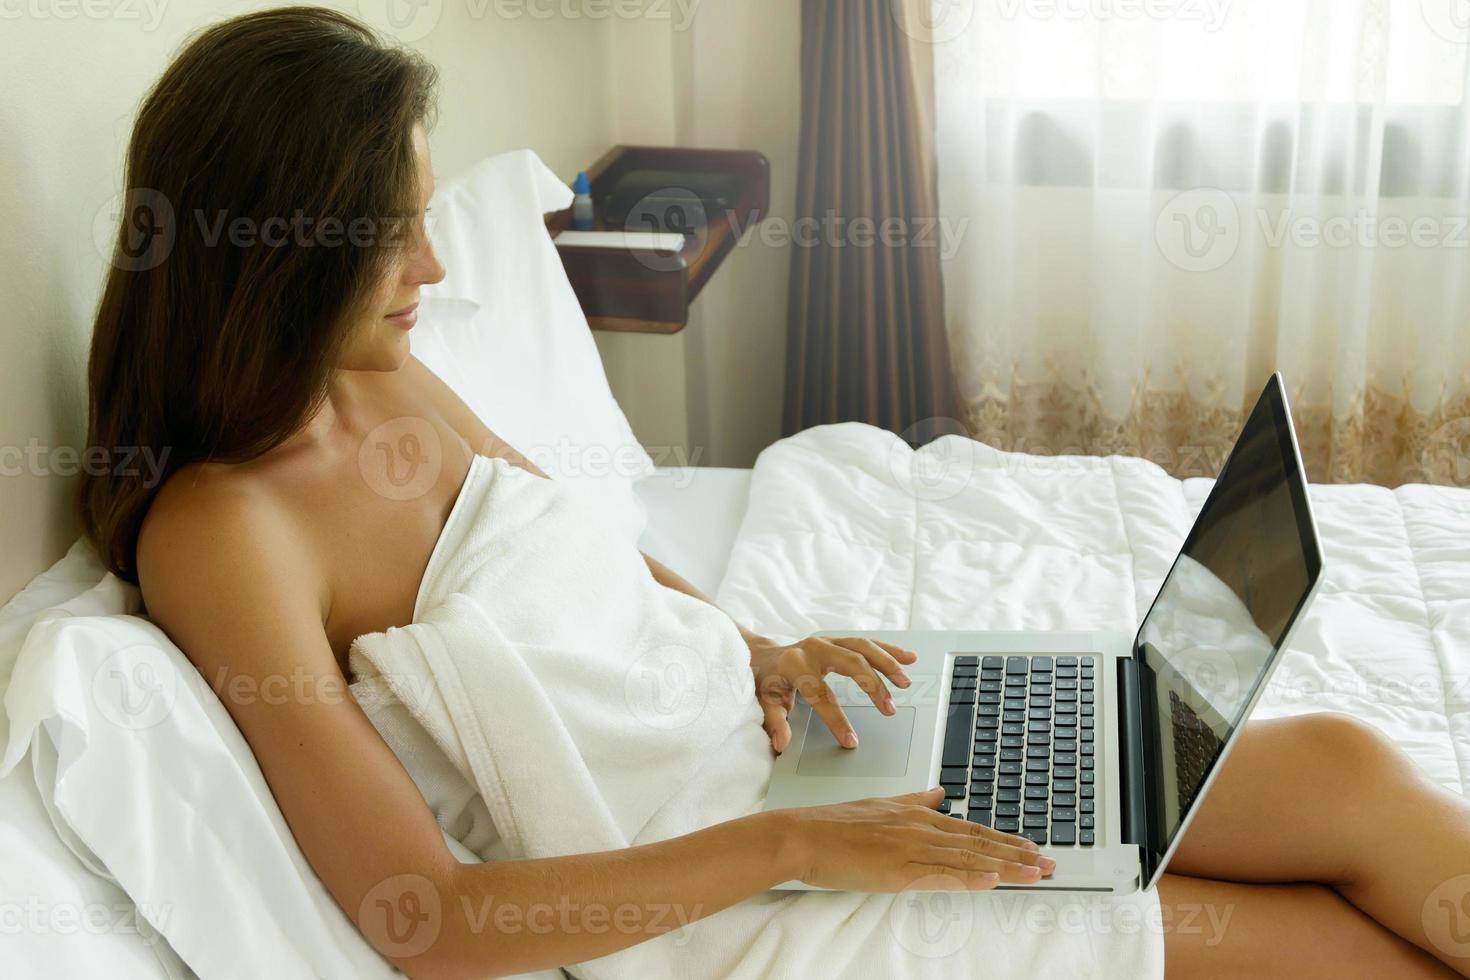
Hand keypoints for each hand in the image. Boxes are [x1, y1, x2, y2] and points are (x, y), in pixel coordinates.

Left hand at [747, 634, 917, 752]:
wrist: (763, 655)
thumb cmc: (767, 680)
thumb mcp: (765, 701)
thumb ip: (774, 722)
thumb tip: (782, 743)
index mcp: (795, 664)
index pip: (820, 694)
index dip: (836, 719)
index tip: (851, 741)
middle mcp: (814, 647)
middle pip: (851, 662)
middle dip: (872, 686)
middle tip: (889, 710)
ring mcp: (828, 641)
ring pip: (864, 647)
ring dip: (887, 664)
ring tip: (905, 682)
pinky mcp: (838, 640)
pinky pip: (868, 643)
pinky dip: (889, 650)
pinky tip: (908, 658)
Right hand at [774, 787, 1055, 890]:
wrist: (805, 835)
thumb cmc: (837, 824)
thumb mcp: (883, 805)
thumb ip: (915, 801)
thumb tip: (941, 794)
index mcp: (918, 817)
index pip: (972, 830)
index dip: (1005, 840)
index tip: (1032, 848)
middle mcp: (920, 829)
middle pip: (978, 843)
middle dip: (1017, 855)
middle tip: (1050, 864)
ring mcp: (910, 849)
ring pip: (967, 857)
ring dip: (1005, 866)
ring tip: (1035, 872)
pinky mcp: (897, 871)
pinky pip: (939, 875)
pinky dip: (968, 875)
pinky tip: (991, 879)